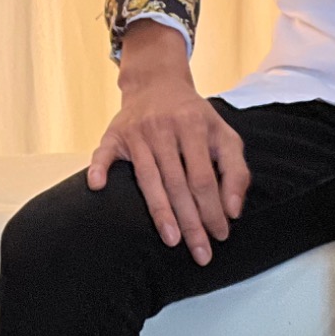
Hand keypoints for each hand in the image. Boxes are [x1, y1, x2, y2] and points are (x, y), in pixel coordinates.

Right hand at [88, 22, 250, 265]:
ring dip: (160, 211)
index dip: (213, 209)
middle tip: (201, 253)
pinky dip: (99, 167)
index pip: (204, 177)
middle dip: (191, 222)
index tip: (220, 235)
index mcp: (194, 125)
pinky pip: (104, 152)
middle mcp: (164, 128)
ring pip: (149, 178)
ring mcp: (137, 131)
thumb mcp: (224, 135)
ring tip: (172, 240)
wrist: (157, 81)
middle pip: (178, 183)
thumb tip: (233, 211)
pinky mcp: (115, 133)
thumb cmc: (194, 117)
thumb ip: (237, 171)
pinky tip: (98, 186)